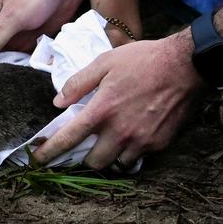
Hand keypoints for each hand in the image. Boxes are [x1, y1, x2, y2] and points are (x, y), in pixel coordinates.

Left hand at [31, 32, 203, 169]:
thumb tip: (57, 101)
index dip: (50, 152)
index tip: (37, 160)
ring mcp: (141, 140)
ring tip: (110, 141)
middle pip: (93, 161)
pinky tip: (133, 135)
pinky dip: (131, 151)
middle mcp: (120, 131)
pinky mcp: (159, 144)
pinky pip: (138, 157)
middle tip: (88, 144)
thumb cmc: (143, 60)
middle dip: (86, 156)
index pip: (69, 138)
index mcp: (103, 110)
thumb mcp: (105, 62)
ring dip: (109, 156)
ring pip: (116, 164)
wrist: (184, 65)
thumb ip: (79, 83)